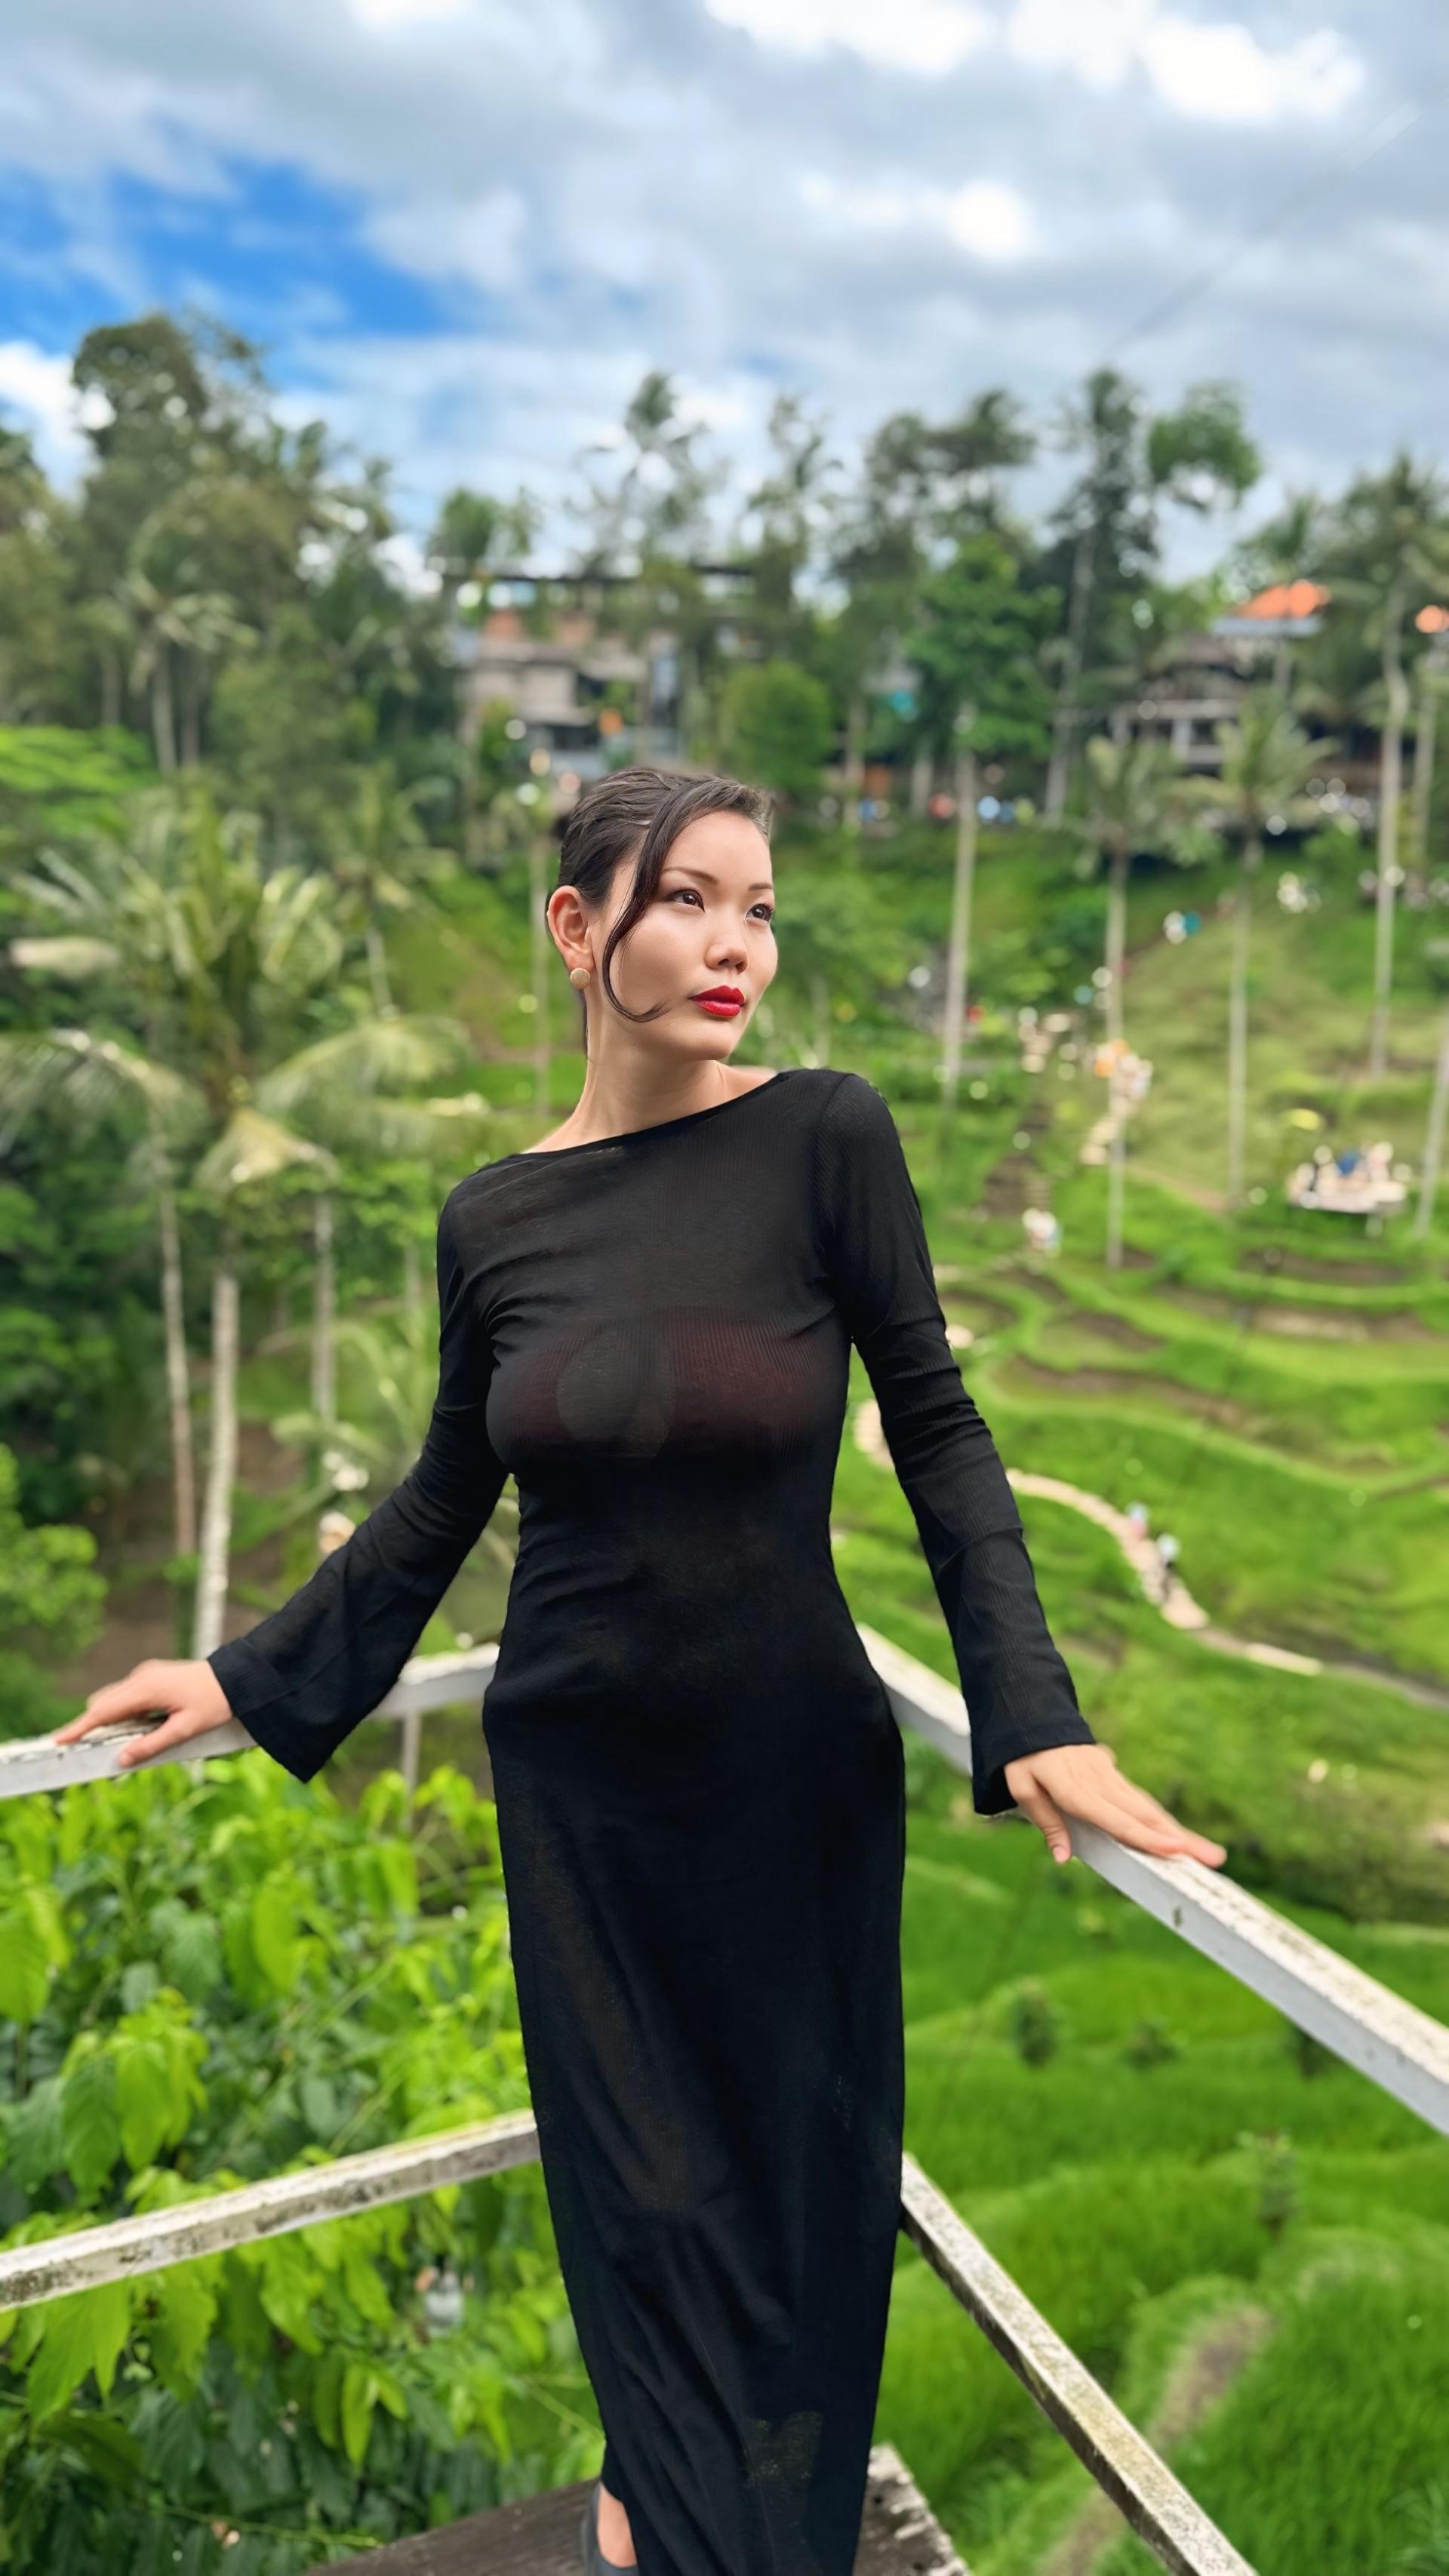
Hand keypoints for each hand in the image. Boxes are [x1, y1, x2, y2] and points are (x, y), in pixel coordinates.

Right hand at [53, 1658, 236, 1769]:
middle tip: (81, 1749)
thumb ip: (152, 1746)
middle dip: (91, 1725)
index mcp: (146, 1689)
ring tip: (115, 1742)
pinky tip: (136, 1726)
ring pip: (113, 1698)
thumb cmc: (214, 1703)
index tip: (59, 1741)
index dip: (78, 1728)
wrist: (236, 1677)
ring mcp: (145, 1673)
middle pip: (102, 1703)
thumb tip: (121, 1760)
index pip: (102, 1711)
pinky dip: (122, 1710)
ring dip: (109, 1718)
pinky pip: (127, 1694)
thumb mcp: (185, 1730)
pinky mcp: (151, 1675)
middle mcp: (140, 1677)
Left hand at [1002, 1741, 1226, 1870]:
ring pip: (1149, 1808)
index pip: (1116, 1818)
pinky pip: (1141, 1801)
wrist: (1032, 1713)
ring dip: (1180, 1831)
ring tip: (1210, 1854)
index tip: (1175, 1849)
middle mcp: (1100, 1783)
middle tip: (1214, 1860)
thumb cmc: (1022, 1756)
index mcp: (1076, 1788)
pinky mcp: (1114, 1775)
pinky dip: (1163, 1820)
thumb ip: (1046, 1822)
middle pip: (1145, 1815)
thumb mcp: (1021, 1787)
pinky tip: (1183, 1838)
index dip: (1146, 1836)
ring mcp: (1111, 1777)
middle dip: (1180, 1839)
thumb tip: (1064, 1859)